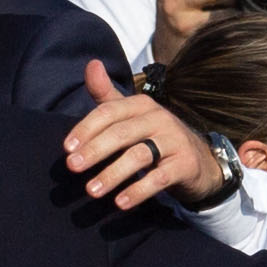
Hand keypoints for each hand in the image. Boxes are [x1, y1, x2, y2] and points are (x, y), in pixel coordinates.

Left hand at [66, 56, 235, 210]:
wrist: (199, 160)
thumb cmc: (154, 136)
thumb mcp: (130, 115)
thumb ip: (106, 95)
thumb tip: (91, 63)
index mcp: (141, 104)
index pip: (109, 112)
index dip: (86, 129)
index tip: (67, 148)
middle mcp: (159, 118)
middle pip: (121, 133)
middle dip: (95, 150)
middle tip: (72, 167)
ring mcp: (174, 141)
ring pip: (139, 155)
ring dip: (112, 174)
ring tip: (91, 191)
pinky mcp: (184, 165)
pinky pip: (159, 178)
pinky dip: (138, 191)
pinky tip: (120, 203)